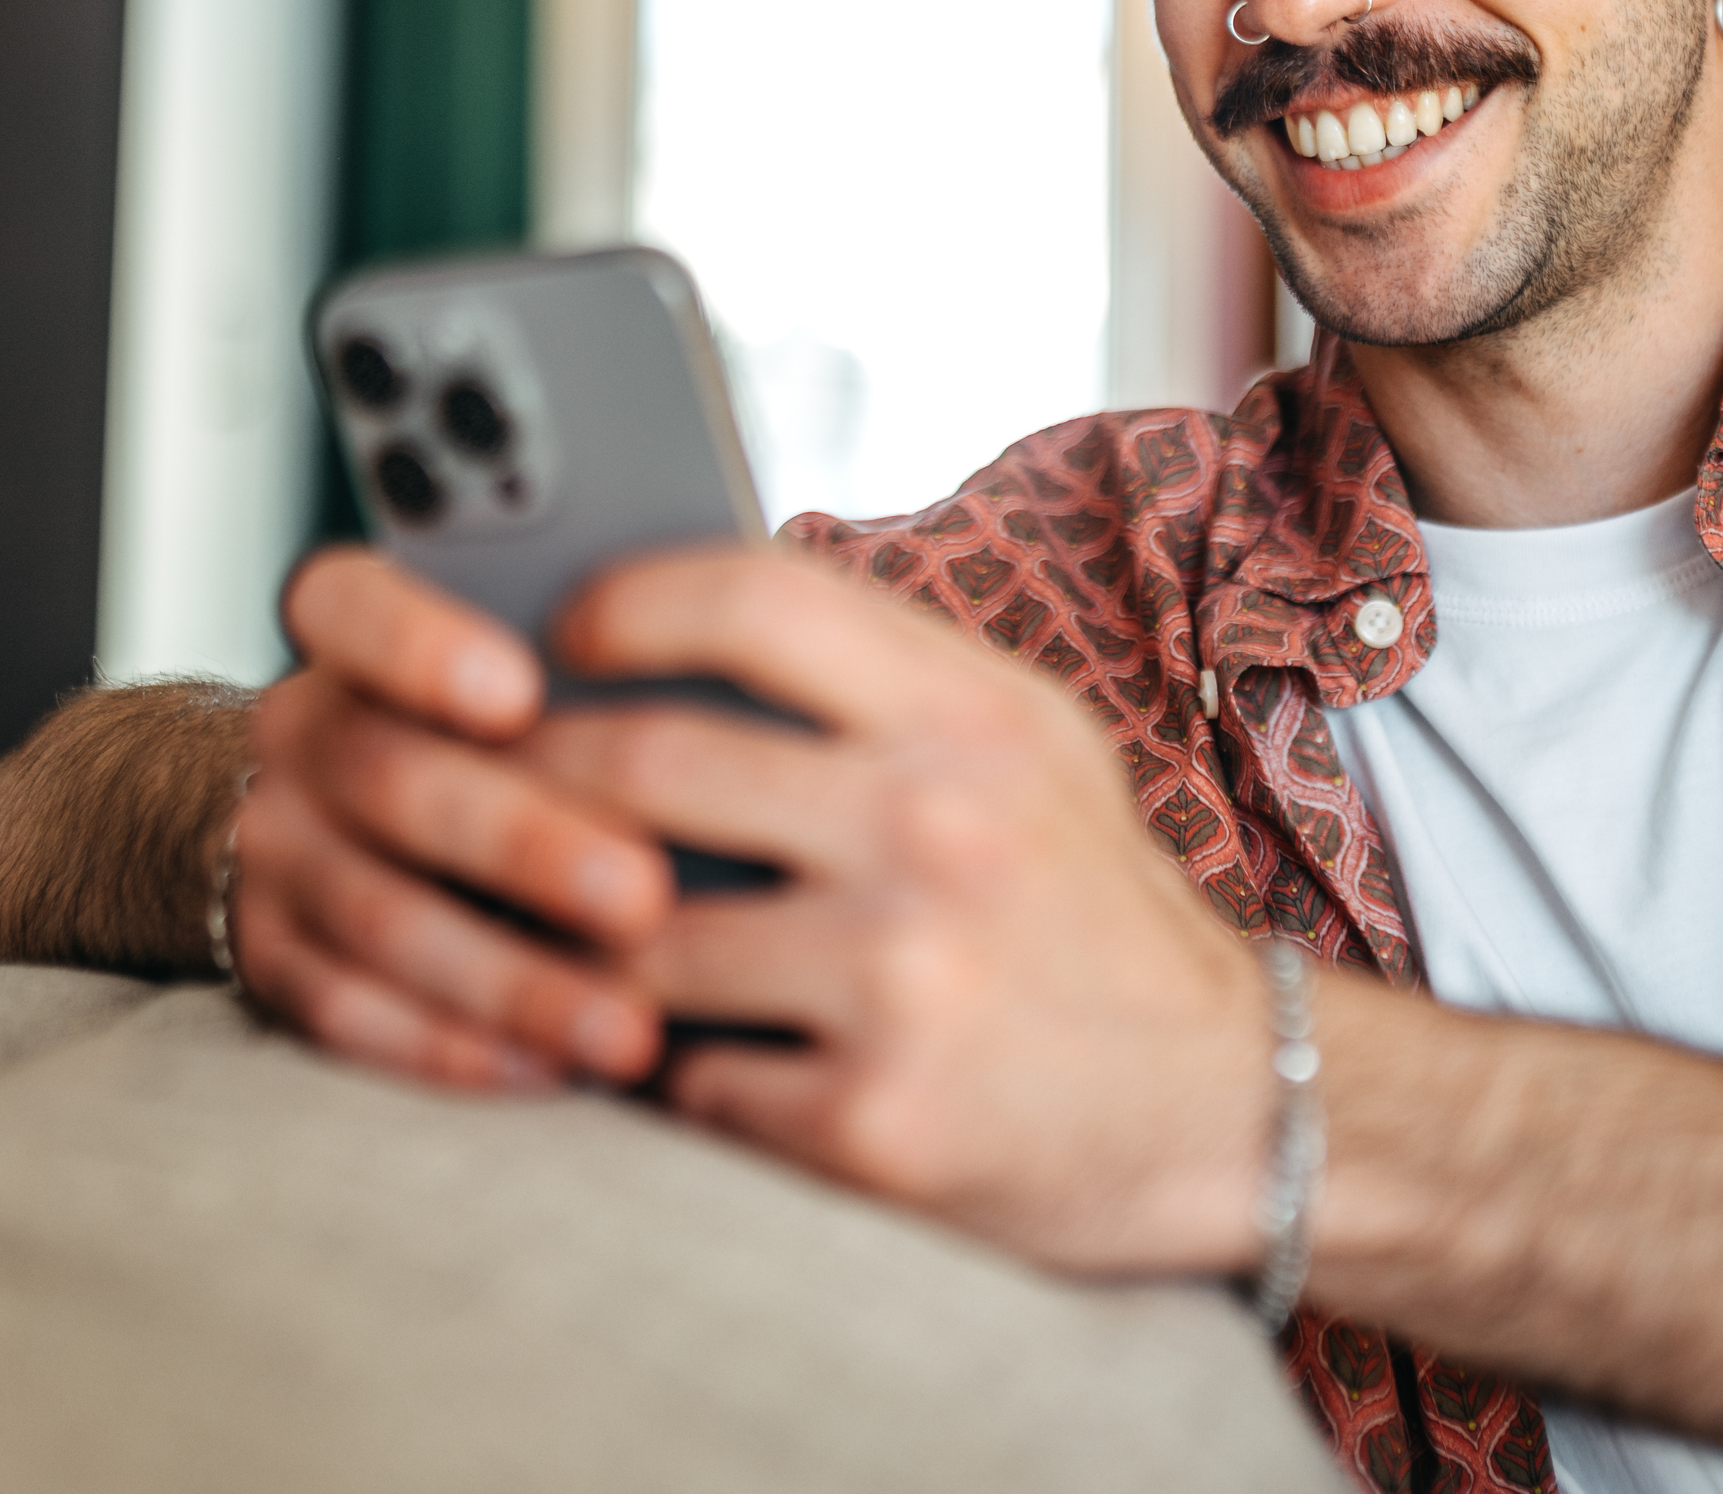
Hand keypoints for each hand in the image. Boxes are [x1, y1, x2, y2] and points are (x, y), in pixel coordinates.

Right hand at [230, 546, 679, 1088]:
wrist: (352, 820)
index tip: (519, 690)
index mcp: (358, 631)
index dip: (420, 643)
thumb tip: (748, 691)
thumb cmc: (520, 729)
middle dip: (520, 841)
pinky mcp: (272, 961)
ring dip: (508, 976)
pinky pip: (348, 1016)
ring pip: (374, 914)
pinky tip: (552, 1073)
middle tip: (643, 895)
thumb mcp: (542, 663)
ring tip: (630, 1026)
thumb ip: (608, 662)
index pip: (345, 602)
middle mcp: (302, 732)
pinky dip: (452, 1048)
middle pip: (388, 775)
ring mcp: (276, 849)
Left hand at [524, 546, 1279, 1276]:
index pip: (752, 597)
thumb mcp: (1031, 750)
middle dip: (535, 782)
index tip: (560, 638)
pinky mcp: (870, 1124)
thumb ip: (882, 682)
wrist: (1229, 1112)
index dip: (623, 604)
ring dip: (577, 949)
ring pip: (629, 941)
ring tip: (567, 942)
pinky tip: (680, 1061)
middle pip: (644, 764)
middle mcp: (937, 831)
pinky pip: (682, 1082)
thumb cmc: (1095, 918)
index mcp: (972, 718)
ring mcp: (900, 982)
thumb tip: (675, 623)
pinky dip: (662, 1074)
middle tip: (494, 798)